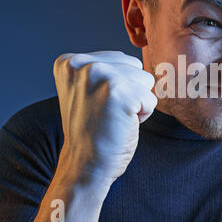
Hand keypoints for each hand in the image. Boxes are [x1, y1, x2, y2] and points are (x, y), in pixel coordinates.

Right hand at [53, 51, 156, 183]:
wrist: (85, 166)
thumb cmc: (93, 130)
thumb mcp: (88, 90)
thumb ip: (105, 68)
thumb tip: (145, 55)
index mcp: (70, 61)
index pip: (122, 60)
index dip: (119, 87)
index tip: (97, 106)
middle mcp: (82, 64)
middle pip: (136, 67)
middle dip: (131, 91)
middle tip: (107, 113)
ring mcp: (99, 76)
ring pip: (146, 80)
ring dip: (137, 102)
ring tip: (114, 118)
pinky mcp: (118, 93)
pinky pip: (151, 100)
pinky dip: (143, 115)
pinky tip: (121, 125)